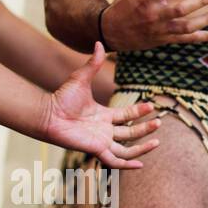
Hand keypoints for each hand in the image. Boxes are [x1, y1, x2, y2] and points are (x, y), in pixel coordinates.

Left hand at [43, 43, 159, 168]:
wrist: (48, 113)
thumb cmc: (61, 97)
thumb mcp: (81, 78)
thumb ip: (93, 63)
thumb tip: (99, 42)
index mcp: (103, 115)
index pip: (127, 116)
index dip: (139, 112)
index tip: (152, 106)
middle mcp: (104, 130)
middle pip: (130, 132)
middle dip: (145, 129)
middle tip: (159, 123)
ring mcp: (101, 141)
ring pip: (127, 149)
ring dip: (142, 147)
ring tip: (157, 142)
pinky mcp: (96, 149)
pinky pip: (114, 161)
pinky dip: (127, 165)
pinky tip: (140, 165)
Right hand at [101, 0, 207, 50]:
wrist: (112, 32)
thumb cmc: (125, 3)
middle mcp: (153, 15)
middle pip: (179, 10)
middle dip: (198, 2)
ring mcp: (160, 29)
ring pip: (186, 27)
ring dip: (205, 20)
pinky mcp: (166, 39)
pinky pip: (187, 39)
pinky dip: (205, 37)